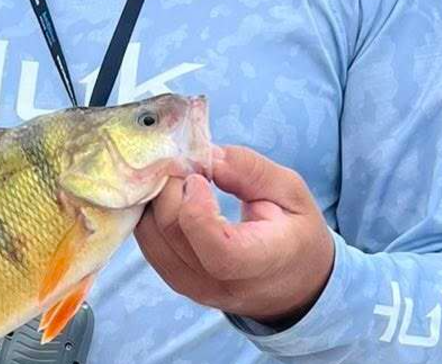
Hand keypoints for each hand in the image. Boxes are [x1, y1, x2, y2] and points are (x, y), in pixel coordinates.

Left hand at [135, 145, 334, 328]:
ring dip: (156, 196)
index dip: (198, 209)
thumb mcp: (290, 191)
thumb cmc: (294, 232)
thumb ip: (251, 171)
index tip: (200, 176)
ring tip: (180, 175)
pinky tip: (170, 193)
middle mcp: (223, 284)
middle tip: (186, 161)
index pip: (219, 252)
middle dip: (171, 186)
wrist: (291, 282)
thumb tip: (206, 154)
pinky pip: (147, 242)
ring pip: (151, 236)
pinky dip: (150, 211)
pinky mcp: (175, 280)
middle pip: (175, 233)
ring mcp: (194, 287)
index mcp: (263, 262)